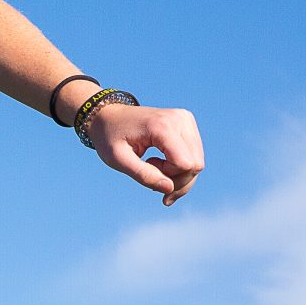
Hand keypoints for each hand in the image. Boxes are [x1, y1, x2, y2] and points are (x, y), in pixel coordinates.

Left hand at [87, 101, 204, 205]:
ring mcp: (186, 119)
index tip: (147, 169)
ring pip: (197, 161)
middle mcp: (180, 119)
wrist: (108, 116)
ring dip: (177, 175)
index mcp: (162, 126)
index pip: (185, 164)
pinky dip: (180, 166)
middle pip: (196, 164)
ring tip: (153, 167)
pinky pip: (194, 154)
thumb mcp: (118, 159)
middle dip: (176, 180)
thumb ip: (143, 175)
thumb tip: (169, 189)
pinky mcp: (187, 122)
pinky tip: (161, 163)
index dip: (169, 177)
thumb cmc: (110, 137)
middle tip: (151, 179)